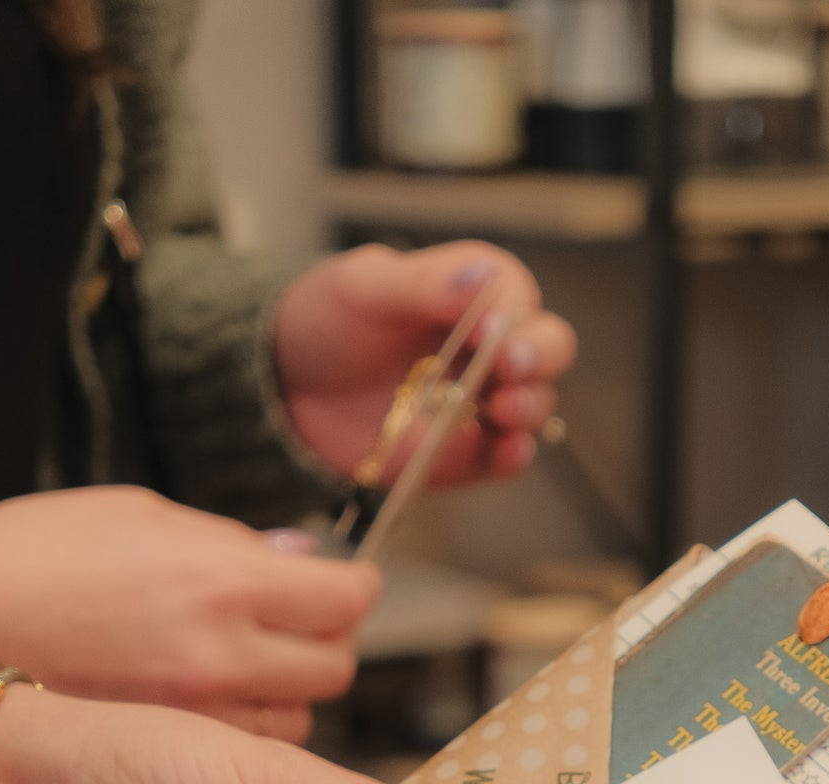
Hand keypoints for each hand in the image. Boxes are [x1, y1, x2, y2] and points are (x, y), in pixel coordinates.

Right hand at [0, 488, 379, 742]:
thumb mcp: (133, 516)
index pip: (345, 598)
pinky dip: (247, 733)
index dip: (353, 586)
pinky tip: (212, 709)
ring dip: (288, 695)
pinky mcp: (172, 756)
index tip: (345, 582)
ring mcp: (199, 716)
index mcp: (218, 580)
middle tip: (298, 626)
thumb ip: (230, 543)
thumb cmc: (25, 558)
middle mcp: (220, 655)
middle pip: (334, 667)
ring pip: (298, 720)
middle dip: (325, 642)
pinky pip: (246, 752)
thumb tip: (300, 559)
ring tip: (245, 669)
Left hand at [272, 242, 576, 486]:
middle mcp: (483, 347)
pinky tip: (508, 450)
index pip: (516, 296)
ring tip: (505, 410)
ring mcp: (477, 404)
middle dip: (539, 358)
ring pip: (532, 405)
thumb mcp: (362, 288)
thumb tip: (483, 279)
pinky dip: (513, 457)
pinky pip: (503, 459)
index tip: (491, 331)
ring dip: (530, 407)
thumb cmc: (322, 322)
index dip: (514, 313)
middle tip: (512, 368)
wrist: (282, 389)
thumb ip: (422, 283)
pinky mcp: (464, 453)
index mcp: (465, 293)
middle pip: (545, 348)